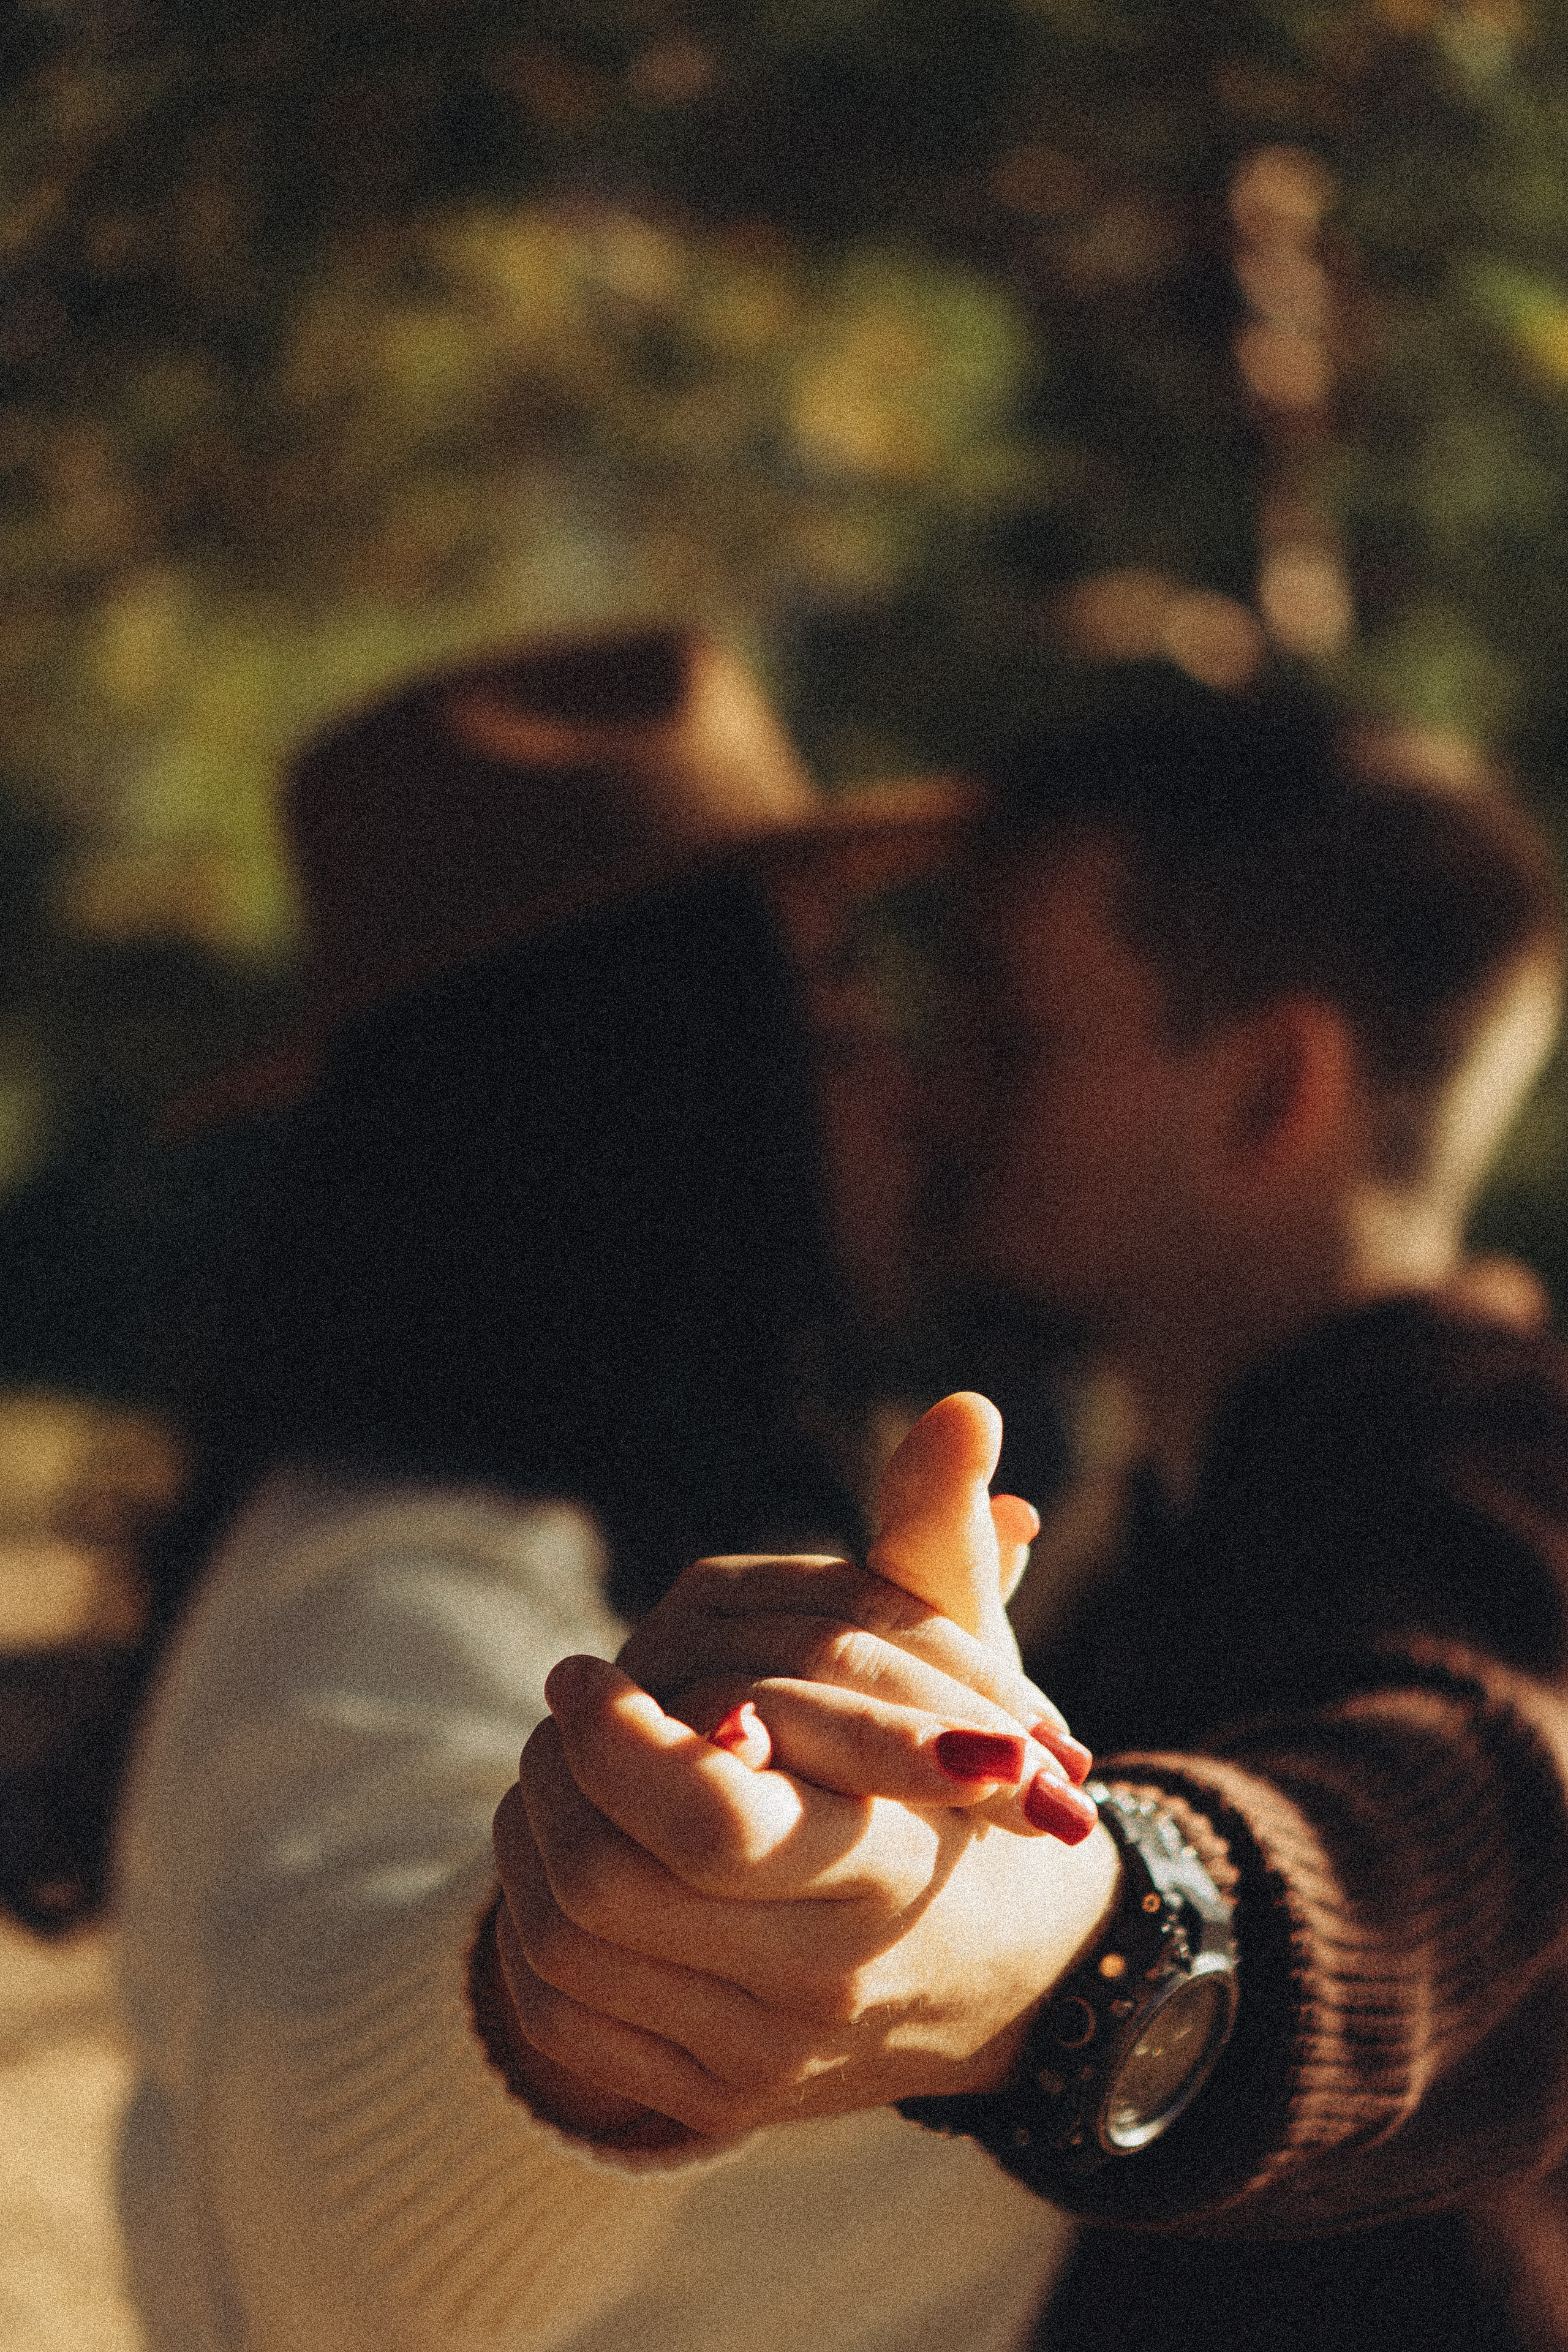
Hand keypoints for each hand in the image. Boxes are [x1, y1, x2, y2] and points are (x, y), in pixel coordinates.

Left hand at [488, 1393, 1114, 2138]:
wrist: (1007, 1981)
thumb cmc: (973, 1792)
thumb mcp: (966, 1666)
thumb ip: (938, 1544)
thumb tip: (962, 1407)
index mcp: (883, 1869)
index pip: (703, 1819)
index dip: (618, 1737)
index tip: (584, 1671)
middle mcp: (820, 1986)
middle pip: (603, 1882)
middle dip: (556, 1779)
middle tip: (562, 1715)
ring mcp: (759, 2060)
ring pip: (562, 1946)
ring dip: (531, 1842)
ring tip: (561, 1775)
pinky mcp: (711, 2103)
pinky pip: (563, 2020)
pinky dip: (535, 1933)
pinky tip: (569, 1863)